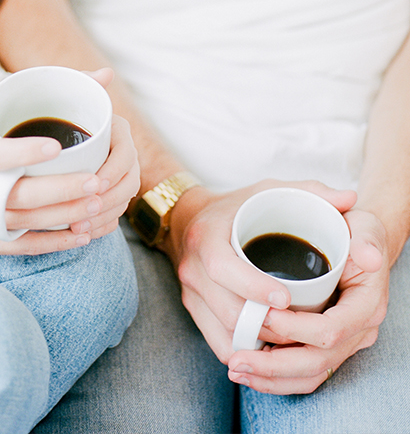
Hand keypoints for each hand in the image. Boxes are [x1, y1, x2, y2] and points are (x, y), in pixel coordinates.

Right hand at [0, 70, 138, 253]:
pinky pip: (20, 247)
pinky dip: (52, 243)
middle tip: (94, 180)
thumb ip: (27, 89)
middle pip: (16, 194)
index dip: (24, 152)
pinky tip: (81, 235)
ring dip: (63, 217)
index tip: (56, 147)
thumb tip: (99, 76)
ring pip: (23, 223)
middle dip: (59, 190)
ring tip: (97, 204)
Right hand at [166, 179, 384, 391]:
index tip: (286, 297)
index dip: (253, 287)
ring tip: (294, 338)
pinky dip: (246, 349)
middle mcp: (193, 267)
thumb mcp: (269, 190)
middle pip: (226, 308)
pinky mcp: (193, 309)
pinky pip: (218, 342)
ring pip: (224, 330)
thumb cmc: (238, 206)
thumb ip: (310, 191)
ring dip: (259, 340)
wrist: (190, 219)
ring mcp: (190, 291)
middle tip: (301, 325)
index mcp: (206, 236)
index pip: (222, 268)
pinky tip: (272, 346)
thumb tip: (349, 197)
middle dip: (266, 323)